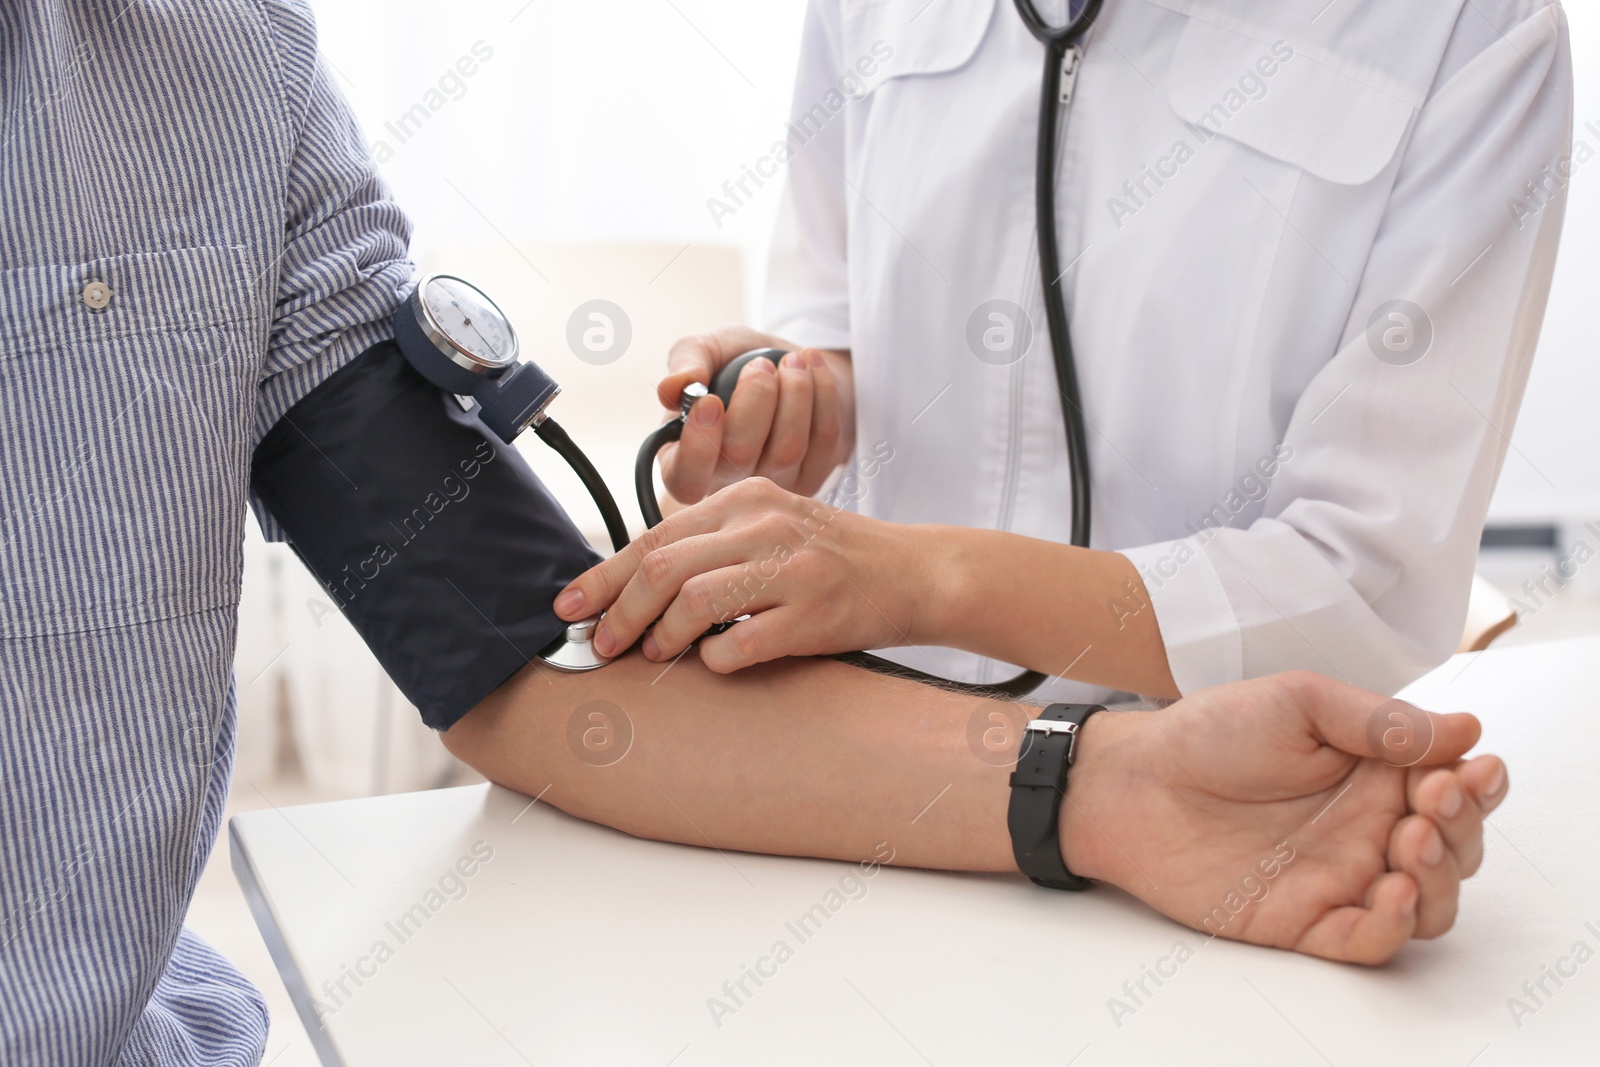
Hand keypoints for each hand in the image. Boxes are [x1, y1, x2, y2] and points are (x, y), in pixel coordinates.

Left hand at [553, 478, 916, 671]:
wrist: (915, 573)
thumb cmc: (832, 557)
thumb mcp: (770, 525)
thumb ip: (710, 542)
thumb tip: (632, 582)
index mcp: (745, 499)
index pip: (655, 536)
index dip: (603, 576)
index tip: (569, 605)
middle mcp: (765, 524)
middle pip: (663, 569)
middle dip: (619, 612)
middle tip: (602, 644)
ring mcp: (791, 568)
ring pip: (694, 603)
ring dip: (661, 638)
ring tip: (656, 655)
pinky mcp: (813, 613)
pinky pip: (739, 645)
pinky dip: (715, 661)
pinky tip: (716, 663)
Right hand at [656, 325, 854, 501]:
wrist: (789, 365)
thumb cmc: (735, 363)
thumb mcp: (706, 349)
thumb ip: (686, 360)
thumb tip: (675, 386)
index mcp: (685, 459)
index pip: (685, 479)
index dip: (698, 445)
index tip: (711, 400)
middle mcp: (727, 482)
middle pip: (741, 456)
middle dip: (756, 398)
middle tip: (761, 365)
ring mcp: (773, 485)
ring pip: (788, 448)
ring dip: (795, 392)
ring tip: (792, 362)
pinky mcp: (813, 476)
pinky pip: (824, 438)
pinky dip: (823, 393)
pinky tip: (813, 368)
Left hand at [1063, 672, 1507, 963]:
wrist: (1134, 781)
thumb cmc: (1210, 733)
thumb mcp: (1298, 703)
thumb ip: (1379, 722)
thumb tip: (1464, 729)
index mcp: (1377, 773)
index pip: (1458, 787)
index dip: (1479, 785)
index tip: (1471, 771)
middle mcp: (1369, 828)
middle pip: (1455, 848)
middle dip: (1462, 828)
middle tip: (1433, 801)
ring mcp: (1342, 877)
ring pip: (1430, 902)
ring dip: (1441, 878)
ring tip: (1410, 841)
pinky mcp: (1307, 921)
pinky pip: (1371, 942)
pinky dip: (1395, 926)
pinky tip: (1391, 891)